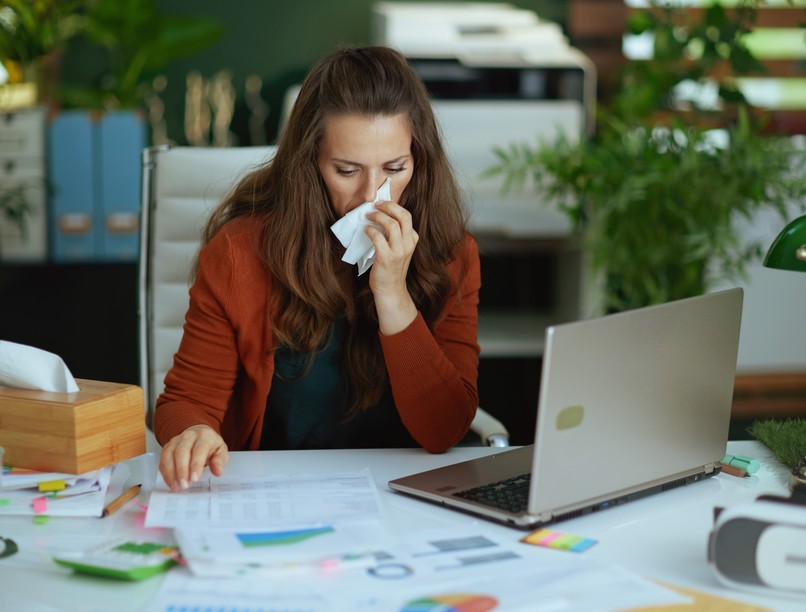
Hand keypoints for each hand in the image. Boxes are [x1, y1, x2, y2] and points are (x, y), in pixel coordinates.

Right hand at [158, 424, 228, 490]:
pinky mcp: (168, 446)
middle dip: (181, 470)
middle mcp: (189, 436)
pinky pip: (163, 459)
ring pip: (169, 454)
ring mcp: (176, 440)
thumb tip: (218, 471)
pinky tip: (171, 482)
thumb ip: (219, 461)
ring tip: (177, 486)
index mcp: (205, 436)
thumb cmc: (210, 445)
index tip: (195, 478)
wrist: (199, 434)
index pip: (199, 449)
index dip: (196, 464)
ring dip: (171, 472)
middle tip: (184, 485)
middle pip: (181, 451)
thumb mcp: (221, 451)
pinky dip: (165, 472)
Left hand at [365, 200, 417, 333]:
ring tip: (369, 216)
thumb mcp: (399, 249)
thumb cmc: (391, 268)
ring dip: (377, 217)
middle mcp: (408, 244)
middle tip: (376, 205)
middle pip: (403, 216)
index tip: (382, 203)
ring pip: (392, 224)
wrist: (390, 290)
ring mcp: (399, 251)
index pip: (406, 216)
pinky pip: (378, 237)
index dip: (394, 206)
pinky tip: (365, 230)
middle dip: (388, 206)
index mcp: (412, 240)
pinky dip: (370, 231)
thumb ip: (395, 235)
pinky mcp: (387, 258)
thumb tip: (381, 216)